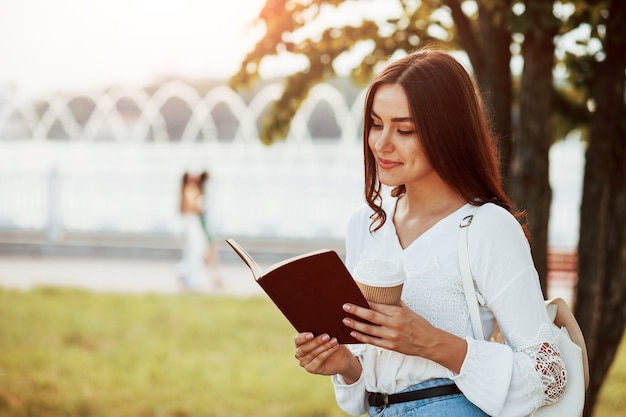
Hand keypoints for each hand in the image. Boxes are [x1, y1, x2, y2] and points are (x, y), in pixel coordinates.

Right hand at [294, 332, 361, 382]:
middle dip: (316, 341)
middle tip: (327, 336)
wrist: (341, 357)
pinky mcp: (311, 369)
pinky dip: (327, 352)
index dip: (303, 337)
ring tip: (334, 340)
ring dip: (324, 346)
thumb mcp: (326, 334)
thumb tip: (322, 322)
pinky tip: (334, 347)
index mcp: (299, 342)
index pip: (297, 340)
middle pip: (304, 348)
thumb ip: (321, 329)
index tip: (311, 334)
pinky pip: (318, 359)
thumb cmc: (331, 341)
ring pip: (312, 353)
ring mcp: (304, 362)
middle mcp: (299, 353)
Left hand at [342, 302, 466, 372]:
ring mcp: (391, 336)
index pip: (377, 306)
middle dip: (356, 311)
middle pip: (370, 316)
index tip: (355, 297)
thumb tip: (385, 295)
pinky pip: (373, 341)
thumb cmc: (420, 325)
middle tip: (345, 306)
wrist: (430, 342)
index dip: (364, 302)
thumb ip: (396, 304)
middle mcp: (394, 324)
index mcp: (398, 313)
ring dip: (355, 325)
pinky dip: (362, 337)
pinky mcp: (390, 346)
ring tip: (345, 320)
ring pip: (369, 330)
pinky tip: (354, 333)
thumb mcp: (409, 311)